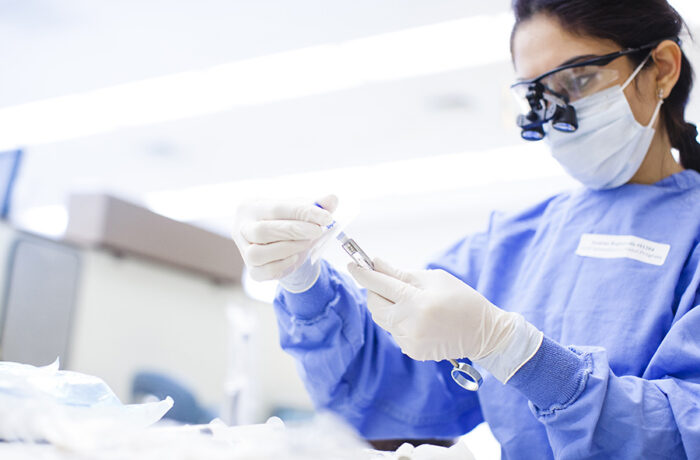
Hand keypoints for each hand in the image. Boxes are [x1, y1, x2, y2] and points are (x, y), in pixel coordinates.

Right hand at [232, 195, 336, 291]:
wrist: (281, 245)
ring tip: (306, 243)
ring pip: (257, 253)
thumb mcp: (302, 210)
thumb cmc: (288, 222)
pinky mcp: (252, 270)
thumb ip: (316, 205)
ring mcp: (243, 250)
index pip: (277, 208)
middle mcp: (241, 227)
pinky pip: (264, 271)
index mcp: (251, 207)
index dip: (303, 212)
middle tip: (318, 231)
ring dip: (287, 249)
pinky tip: (295, 257)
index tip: (326, 217)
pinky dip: (283, 265)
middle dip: (294, 231)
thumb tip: (332, 199)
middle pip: (262, 231)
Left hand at [348, 258, 542, 381]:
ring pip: (382, 318)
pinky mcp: (412, 351)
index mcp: (416, 302)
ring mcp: (409, 341)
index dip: (363, 273)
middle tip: (382, 281)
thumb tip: (377, 265)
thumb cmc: (461, 299)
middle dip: (374, 290)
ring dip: (388, 306)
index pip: (380, 284)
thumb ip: (402, 274)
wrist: (483, 332)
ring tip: (410, 302)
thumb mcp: (434, 279)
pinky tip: (418, 319)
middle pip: (374, 304)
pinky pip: (394, 332)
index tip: (352, 263)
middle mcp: (409, 323)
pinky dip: (399, 321)